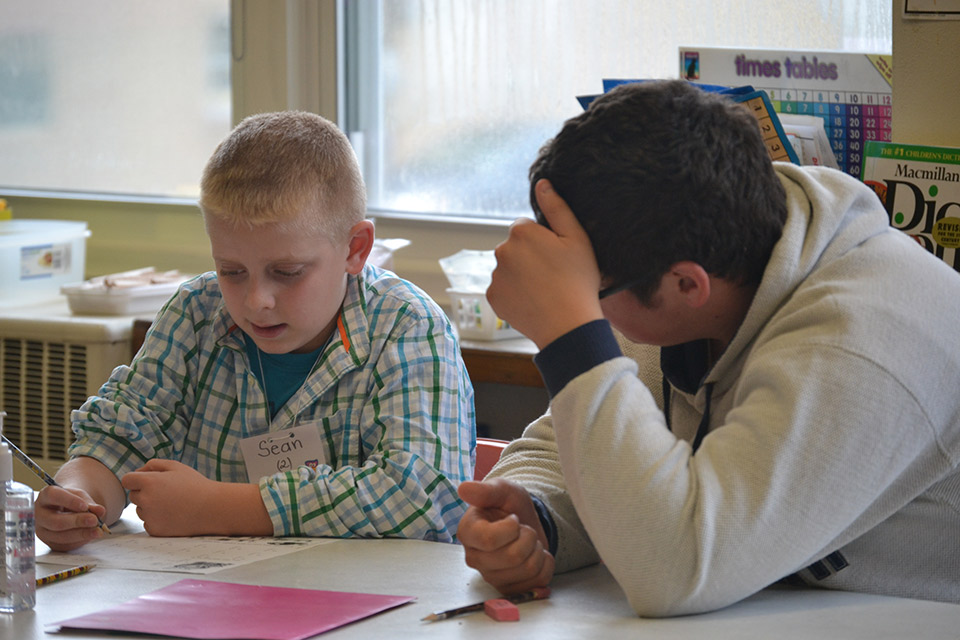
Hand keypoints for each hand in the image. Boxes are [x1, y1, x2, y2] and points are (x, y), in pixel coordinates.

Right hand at [35, 485, 107, 551]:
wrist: (67, 509)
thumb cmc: (73, 500)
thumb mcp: (81, 497)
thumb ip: (90, 503)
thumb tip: (100, 511)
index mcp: (45, 496)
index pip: (53, 496)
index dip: (69, 501)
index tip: (85, 506)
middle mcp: (39, 514)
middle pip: (55, 521)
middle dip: (76, 522)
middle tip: (94, 520)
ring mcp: (42, 530)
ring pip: (60, 536)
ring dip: (81, 534)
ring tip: (97, 531)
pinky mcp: (50, 543)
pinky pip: (64, 545)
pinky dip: (79, 541)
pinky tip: (90, 536)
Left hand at [121, 459, 219, 536]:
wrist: (212, 508)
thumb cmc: (195, 485)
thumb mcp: (176, 467)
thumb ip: (154, 464)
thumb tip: (139, 471)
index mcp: (149, 482)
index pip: (127, 480)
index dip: (136, 480)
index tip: (146, 482)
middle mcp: (146, 500)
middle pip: (133, 496)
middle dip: (145, 493)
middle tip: (166, 493)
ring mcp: (149, 516)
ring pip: (140, 510)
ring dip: (150, 507)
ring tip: (173, 505)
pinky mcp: (155, 530)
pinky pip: (148, 523)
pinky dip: (157, 519)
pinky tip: (173, 515)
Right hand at [457, 478, 555, 593]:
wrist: (524, 523)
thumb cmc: (508, 506)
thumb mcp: (502, 490)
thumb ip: (485, 490)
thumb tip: (464, 489)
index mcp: (467, 532)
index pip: (489, 540)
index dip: (511, 528)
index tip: (513, 518)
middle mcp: (474, 558)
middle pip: (512, 557)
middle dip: (528, 537)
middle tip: (524, 529)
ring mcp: (491, 576)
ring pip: (527, 569)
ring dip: (537, 549)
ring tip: (529, 541)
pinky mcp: (508, 589)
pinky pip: (538, 582)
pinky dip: (545, 565)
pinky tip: (535, 555)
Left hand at [487, 179, 603, 348]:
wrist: (568, 325)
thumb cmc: (578, 281)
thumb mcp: (577, 239)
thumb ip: (557, 208)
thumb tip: (542, 184)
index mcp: (521, 233)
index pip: (526, 228)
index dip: (544, 241)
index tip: (556, 257)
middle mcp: (501, 251)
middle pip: (515, 248)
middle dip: (529, 256)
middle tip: (552, 275)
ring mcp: (495, 276)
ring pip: (508, 268)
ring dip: (521, 275)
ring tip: (544, 290)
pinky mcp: (492, 297)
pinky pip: (503, 289)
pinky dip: (514, 293)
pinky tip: (533, 301)